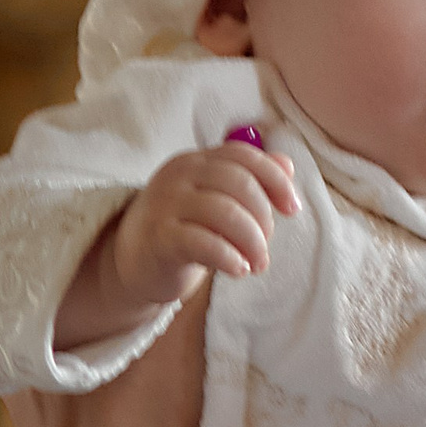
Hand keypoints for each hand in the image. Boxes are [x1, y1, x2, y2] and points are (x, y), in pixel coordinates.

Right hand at [107, 139, 300, 312]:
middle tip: (265, 246)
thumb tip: (288, 165)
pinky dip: (229, 257)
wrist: (133, 259)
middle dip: (264, 217)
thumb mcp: (216, 199)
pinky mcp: (160, 238)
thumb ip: (250, 180)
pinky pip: (203, 242)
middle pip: (238, 183)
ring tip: (257, 263)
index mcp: (196, 162)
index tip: (292, 209)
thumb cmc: (184, 228)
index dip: (275, 179)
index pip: (242, 156)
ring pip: (224, 212)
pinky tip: (240, 270)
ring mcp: (166, 205)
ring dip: (252, 241)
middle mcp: (179, 176)